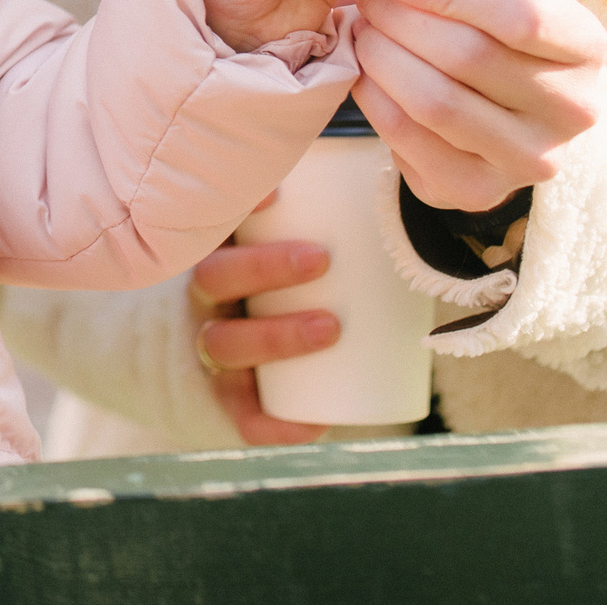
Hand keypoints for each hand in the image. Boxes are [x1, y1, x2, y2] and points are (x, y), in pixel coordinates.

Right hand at [191, 204, 339, 445]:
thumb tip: (403, 184)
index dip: (234, 208)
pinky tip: (315, 423)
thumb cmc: (288, 285)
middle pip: (214, 276)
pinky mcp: (226, 398)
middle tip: (322, 259)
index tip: (277, 194)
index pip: (211, 223)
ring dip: (275, 335)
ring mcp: (209, 350)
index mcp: (216, 252)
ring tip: (330, 327)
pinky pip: (243, 416)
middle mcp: (204, 300)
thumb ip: (331, 217)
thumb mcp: (289, 244)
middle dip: (265, 267)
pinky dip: (276, 422)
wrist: (240, 353)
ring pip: (224, 344)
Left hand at [350, 0, 606, 212]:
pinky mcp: (480, 190)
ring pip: (435, 102)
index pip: (522, 16)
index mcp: (586, 47)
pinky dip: (374, 99)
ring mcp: (530, 158)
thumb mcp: (502, 3)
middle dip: (400, 19)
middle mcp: (573, 109)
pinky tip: (365, 74)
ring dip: (382, 58)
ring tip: (364, 32)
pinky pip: (409, 140)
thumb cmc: (503, 47)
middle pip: (469, 56)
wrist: (513, 122)